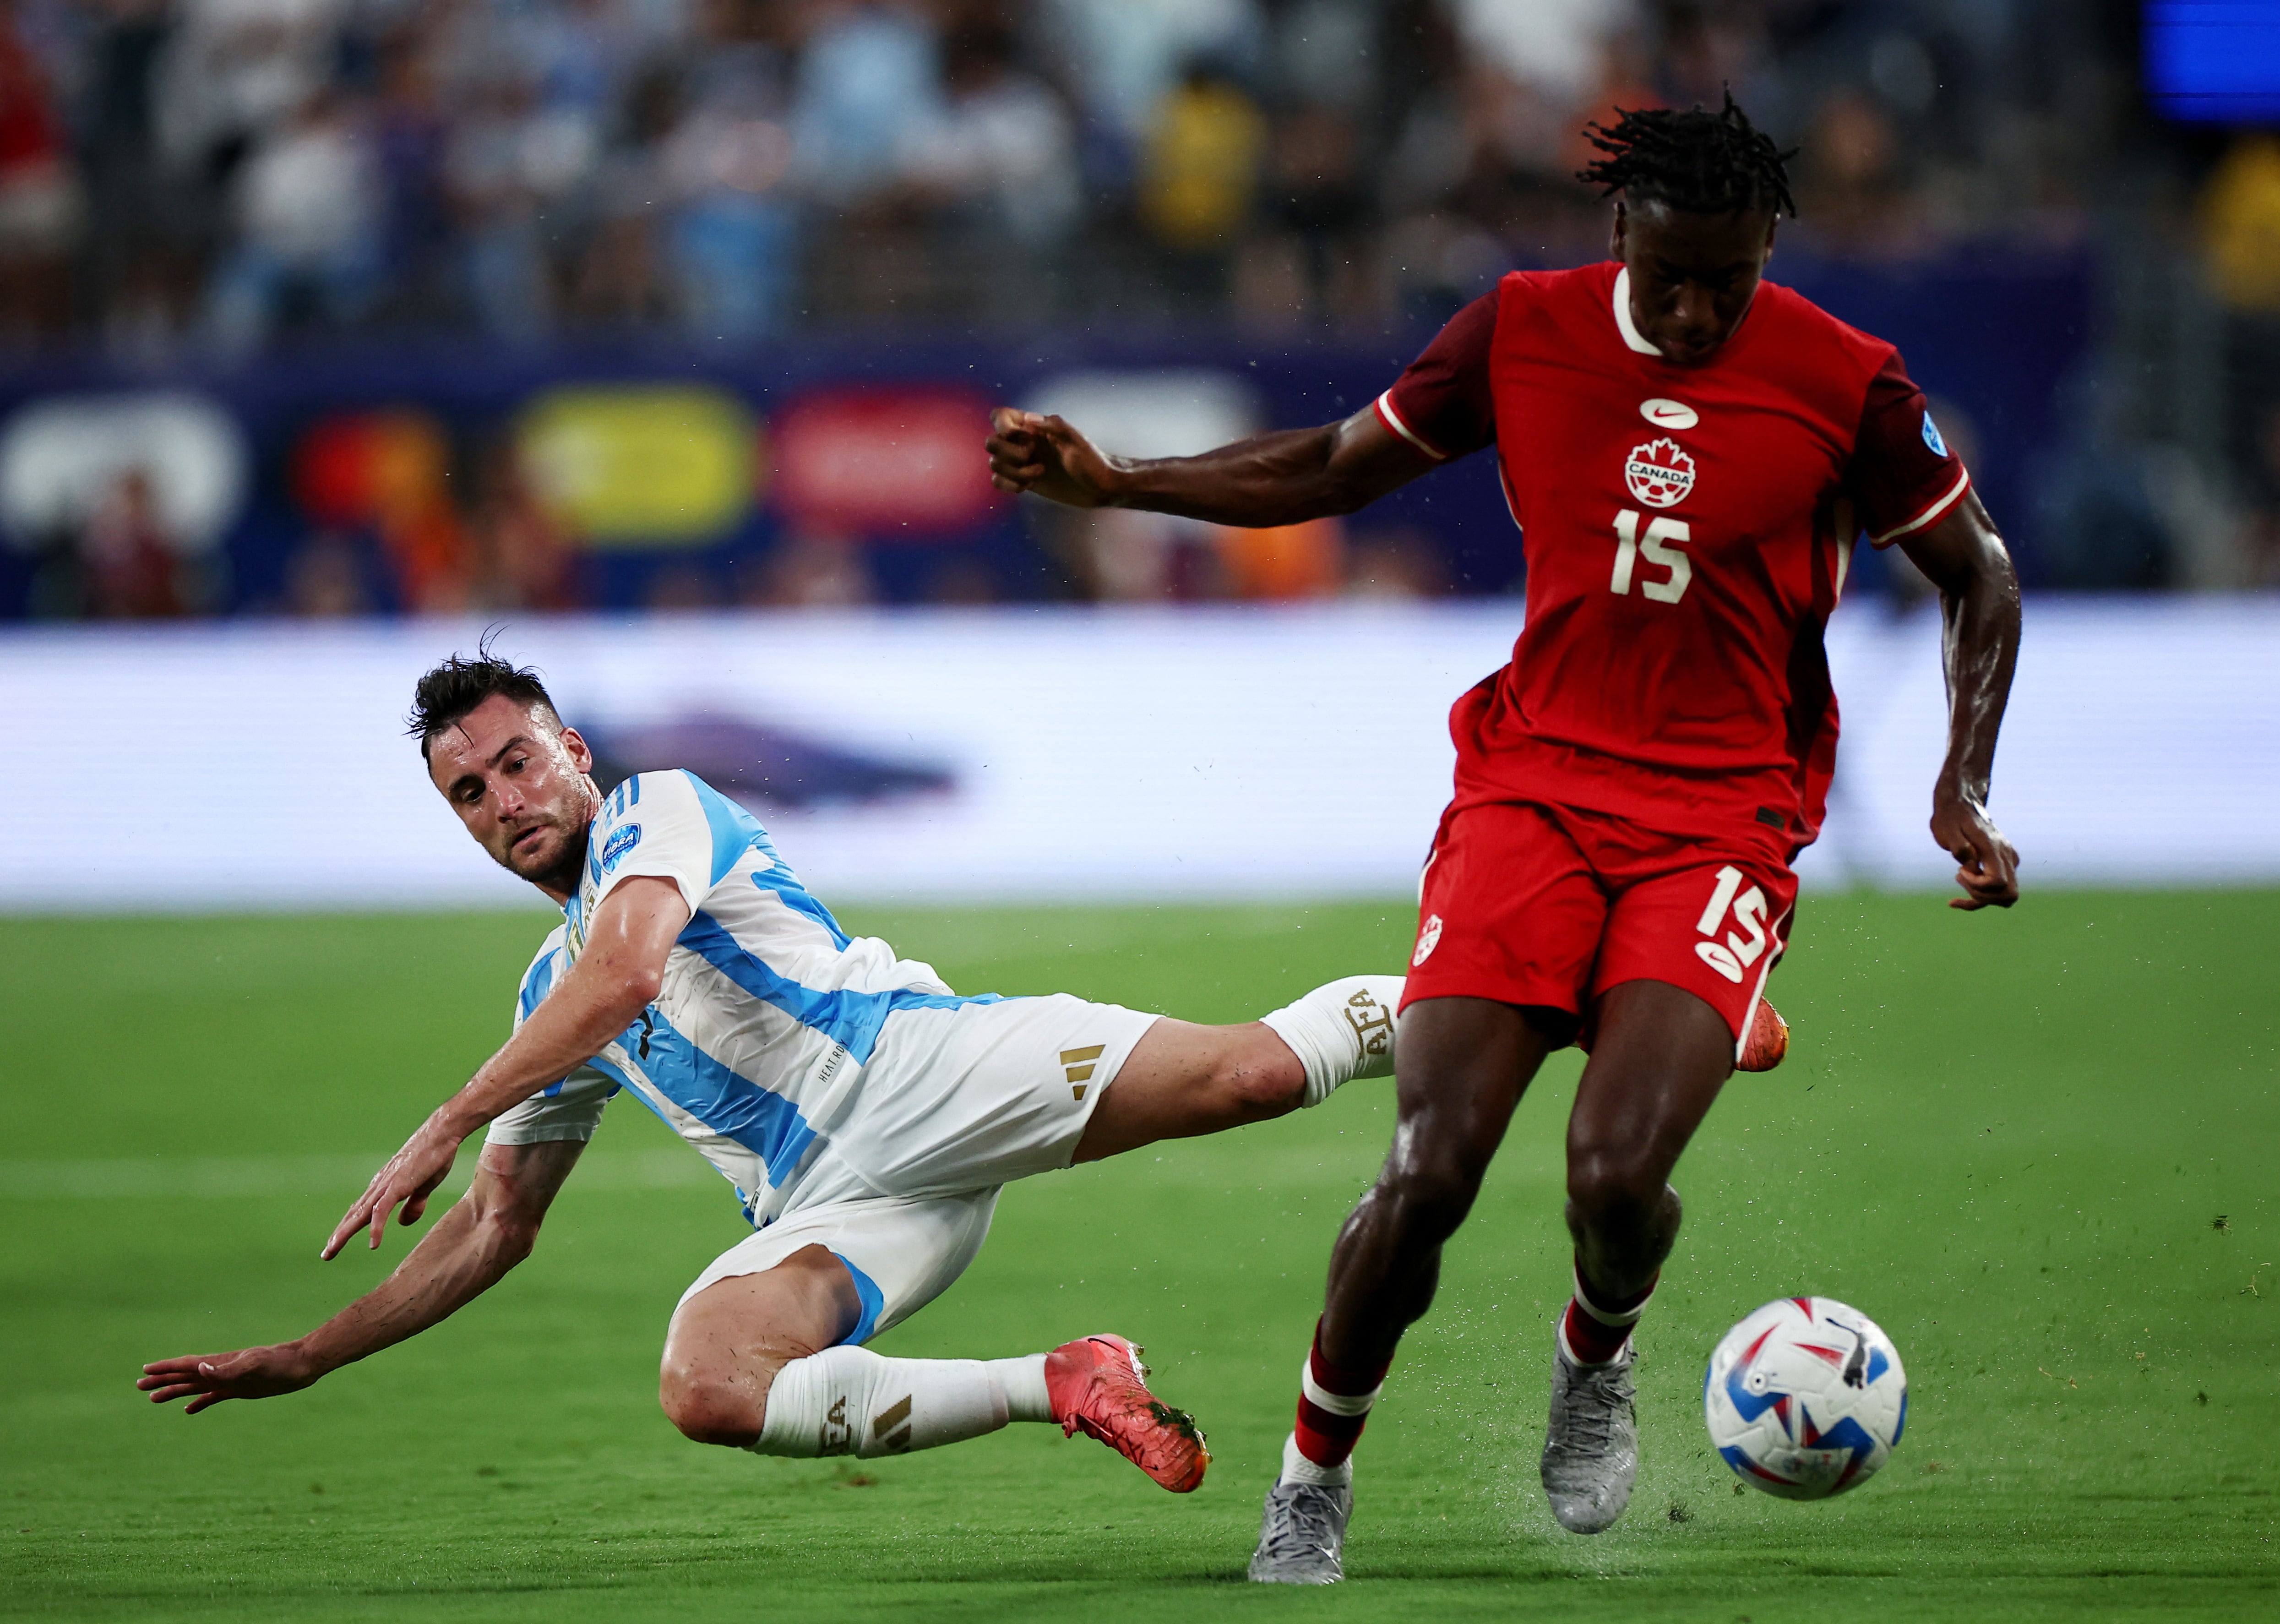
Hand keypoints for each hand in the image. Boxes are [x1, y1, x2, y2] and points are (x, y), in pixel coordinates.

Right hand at [138, 1343, 317, 1413]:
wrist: (301, 1366)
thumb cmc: (279, 1362)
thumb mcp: (254, 1365)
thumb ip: (227, 1368)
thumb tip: (201, 1367)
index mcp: (220, 1362)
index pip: (187, 1364)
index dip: (165, 1367)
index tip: (145, 1369)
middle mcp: (221, 1370)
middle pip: (185, 1375)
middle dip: (162, 1380)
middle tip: (139, 1385)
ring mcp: (229, 1380)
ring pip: (194, 1386)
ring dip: (174, 1391)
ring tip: (153, 1398)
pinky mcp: (240, 1390)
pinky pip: (213, 1396)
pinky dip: (199, 1403)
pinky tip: (188, 1410)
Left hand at [323, 1118, 460, 1259]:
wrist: (441, 1133)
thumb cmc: (434, 1155)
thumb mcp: (425, 1186)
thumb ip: (414, 1204)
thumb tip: (402, 1223)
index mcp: (385, 1186)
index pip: (361, 1211)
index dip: (348, 1227)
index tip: (336, 1243)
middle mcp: (380, 1186)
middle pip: (355, 1215)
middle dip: (339, 1235)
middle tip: (325, 1254)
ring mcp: (387, 1186)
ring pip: (361, 1214)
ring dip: (345, 1232)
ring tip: (332, 1250)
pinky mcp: (398, 1186)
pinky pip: (383, 1210)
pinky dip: (376, 1228)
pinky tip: (373, 1244)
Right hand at [986, 407, 1119, 507]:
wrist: (1100, 488)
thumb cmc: (1092, 461)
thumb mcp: (1076, 441)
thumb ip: (1054, 426)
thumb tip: (1027, 419)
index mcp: (1034, 427)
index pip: (1000, 416)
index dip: (1002, 426)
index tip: (1021, 438)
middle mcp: (1024, 442)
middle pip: (991, 442)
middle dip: (1008, 453)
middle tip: (1032, 457)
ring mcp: (1022, 462)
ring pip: (994, 464)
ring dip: (1014, 471)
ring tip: (1039, 473)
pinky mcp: (1023, 481)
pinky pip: (998, 481)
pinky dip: (1009, 485)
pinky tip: (1027, 487)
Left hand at [1930, 786, 2018, 910]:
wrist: (1960, 803)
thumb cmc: (1950, 817)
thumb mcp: (1946, 830)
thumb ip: (1960, 849)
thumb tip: (1972, 868)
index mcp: (1993, 847)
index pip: (1997, 881)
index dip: (1977, 885)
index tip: (1959, 871)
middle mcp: (2006, 855)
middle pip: (2008, 894)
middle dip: (1982, 896)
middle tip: (1959, 877)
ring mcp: (2008, 860)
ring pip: (2007, 895)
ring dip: (1982, 897)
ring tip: (1960, 878)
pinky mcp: (2004, 863)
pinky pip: (2000, 889)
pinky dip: (1982, 897)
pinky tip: (1956, 900)